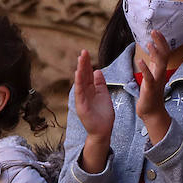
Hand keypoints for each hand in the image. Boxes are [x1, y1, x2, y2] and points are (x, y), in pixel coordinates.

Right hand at [73, 49, 113, 173]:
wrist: (103, 130)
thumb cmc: (103, 115)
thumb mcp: (103, 95)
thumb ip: (100, 84)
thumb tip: (97, 71)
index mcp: (90, 90)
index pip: (88, 74)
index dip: (87, 64)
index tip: (86, 53)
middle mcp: (85, 93)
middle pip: (84, 75)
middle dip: (83, 64)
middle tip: (83, 51)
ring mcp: (82, 99)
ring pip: (80, 82)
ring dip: (80, 70)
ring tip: (80, 59)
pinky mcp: (81, 106)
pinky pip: (79, 92)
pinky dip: (79, 83)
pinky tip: (78, 74)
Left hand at [136, 29, 170, 139]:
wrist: (152, 113)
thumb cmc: (150, 95)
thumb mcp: (152, 77)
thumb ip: (154, 65)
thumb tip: (152, 54)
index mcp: (160, 71)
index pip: (164, 52)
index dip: (161, 41)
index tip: (156, 31)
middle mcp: (161, 74)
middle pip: (165, 55)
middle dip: (160, 42)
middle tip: (154, 31)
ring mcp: (157, 81)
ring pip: (160, 65)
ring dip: (155, 53)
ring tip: (149, 43)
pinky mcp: (150, 89)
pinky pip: (149, 77)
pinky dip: (145, 68)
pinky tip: (140, 60)